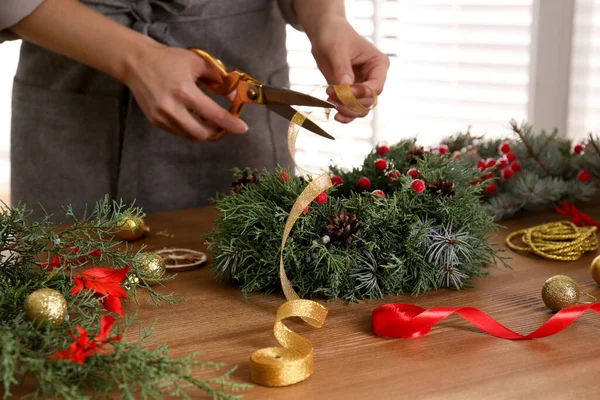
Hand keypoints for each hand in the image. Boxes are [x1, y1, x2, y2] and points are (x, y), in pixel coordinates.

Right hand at [123, 42, 247, 140]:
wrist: (136, 62)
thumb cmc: (169, 60)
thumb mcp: (197, 63)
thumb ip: (218, 79)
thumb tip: (233, 96)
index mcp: (184, 91)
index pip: (213, 114)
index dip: (230, 123)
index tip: (242, 128)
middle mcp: (172, 107)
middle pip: (201, 133)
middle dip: (215, 131)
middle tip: (221, 123)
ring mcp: (161, 116)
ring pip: (190, 136)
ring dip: (203, 131)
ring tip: (207, 120)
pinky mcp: (155, 120)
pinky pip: (178, 132)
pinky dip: (189, 129)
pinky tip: (192, 117)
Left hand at [306, 18, 389, 122]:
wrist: (324, 33)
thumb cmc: (334, 35)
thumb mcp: (337, 49)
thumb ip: (342, 69)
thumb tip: (345, 87)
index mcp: (378, 64)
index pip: (376, 87)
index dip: (361, 94)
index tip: (342, 91)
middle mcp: (374, 78)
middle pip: (369, 102)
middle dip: (350, 103)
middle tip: (331, 95)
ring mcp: (362, 87)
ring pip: (361, 109)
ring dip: (346, 110)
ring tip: (330, 100)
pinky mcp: (350, 93)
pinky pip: (351, 109)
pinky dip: (343, 113)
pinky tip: (332, 109)